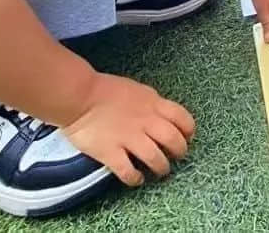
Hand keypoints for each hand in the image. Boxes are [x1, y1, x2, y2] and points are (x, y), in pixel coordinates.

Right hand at [61, 72, 195, 186]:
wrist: (79, 96)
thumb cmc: (105, 90)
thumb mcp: (137, 90)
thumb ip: (150, 104)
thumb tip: (159, 115)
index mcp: (153, 104)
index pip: (182, 118)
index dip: (189, 130)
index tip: (187, 137)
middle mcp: (146, 122)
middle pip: (174, 140)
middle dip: (180, 152)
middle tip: (176, 157)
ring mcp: (129, 138)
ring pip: (156, 159)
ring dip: (162, 168)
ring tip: (159, 171)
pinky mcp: (111, 152)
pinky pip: (128, 171)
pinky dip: (135, 178)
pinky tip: (136, 179)